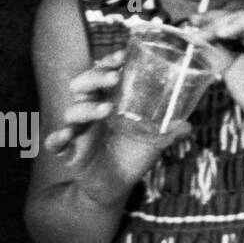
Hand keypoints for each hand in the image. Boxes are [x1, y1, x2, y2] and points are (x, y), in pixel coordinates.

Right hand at [43, 50, 188, 183]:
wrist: (116, 187)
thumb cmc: (133, 155)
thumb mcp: (154, 142)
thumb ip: (169, 132)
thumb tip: (187, 126)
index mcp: (109, 101)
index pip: (103, 74)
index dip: (109, 62)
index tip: (122, 55)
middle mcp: (91, 112)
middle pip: (83, 85)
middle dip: (95, 77)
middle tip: (114, 77)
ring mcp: (79, 131)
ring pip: (72, 111)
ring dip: (87, 107)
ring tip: (106, 109)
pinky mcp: (69, 152)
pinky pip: (56, 142)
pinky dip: (58, 137)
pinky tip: (67, 134)